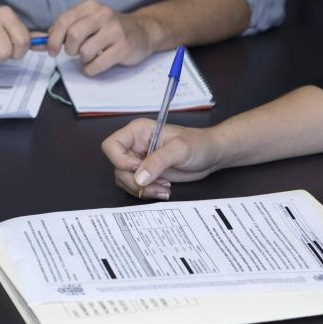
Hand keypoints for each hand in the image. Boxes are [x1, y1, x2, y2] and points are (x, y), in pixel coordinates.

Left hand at [48, 0, 154, 75]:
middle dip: (69, 49)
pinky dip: (90, 69)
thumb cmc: (108, 29)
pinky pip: (97, 64)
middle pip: (73, 36)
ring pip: (84, 52)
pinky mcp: (123, 47)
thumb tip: (38, 42)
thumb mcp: (87, 22)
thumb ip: (64, 30)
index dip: (53, 39)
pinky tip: (94, 65)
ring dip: (83, 59)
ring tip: (90, 56)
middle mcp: (103, 15)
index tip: (51, 51)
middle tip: (74, 53)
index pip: (64, 21)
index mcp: (90, 6)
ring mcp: (115, 31)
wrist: (142, 32)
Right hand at [101, 119, 221, 199]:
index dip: (121, 160)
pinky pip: (134, 186)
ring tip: (163, 188)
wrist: (211, 155)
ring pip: (124, 179)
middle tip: (156, 183)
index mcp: (138, 132)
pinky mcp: (144, 173)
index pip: (111, 145)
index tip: (139, 167)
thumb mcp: (180, 150)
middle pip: (116, 167)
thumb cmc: (199, 144)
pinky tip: (163, 189)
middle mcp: (134, 145)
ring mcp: (138, 160)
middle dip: (134, 180)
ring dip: (142, 189)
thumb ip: (158, 162)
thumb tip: (139, 178)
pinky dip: (147, 192)